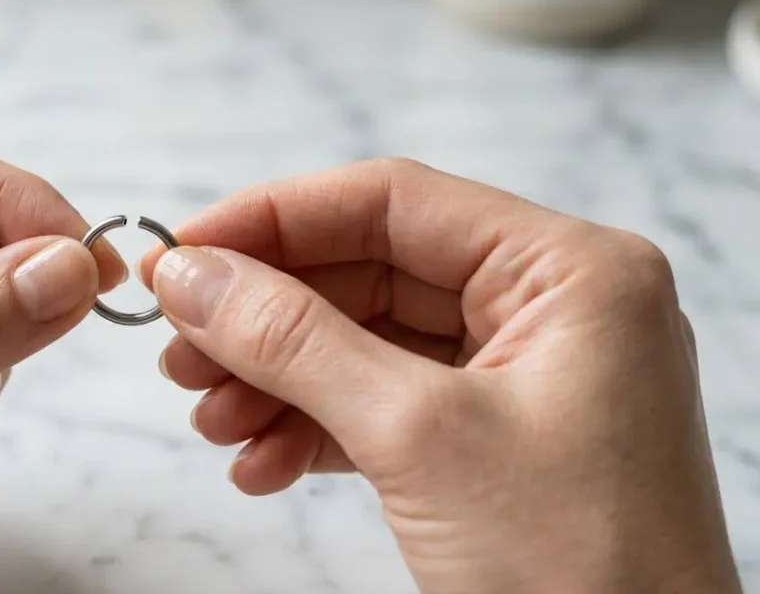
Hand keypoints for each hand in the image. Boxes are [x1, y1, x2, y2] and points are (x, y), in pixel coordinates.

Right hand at [141, 158, 741, 592]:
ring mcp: (528, 377)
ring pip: (367, 344)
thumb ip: (293, 341)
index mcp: (571, 271)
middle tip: (180, 349)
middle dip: (266, 318)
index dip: (274, 219)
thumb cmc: (579, 571)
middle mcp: (554, 308)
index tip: (183, 254)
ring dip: (278, 380)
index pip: (394, 202)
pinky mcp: (500, 440)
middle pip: (371, 272)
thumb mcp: (416, 438)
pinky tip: (260, 464)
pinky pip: (385, 406)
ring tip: (210, 420)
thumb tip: (191, 276)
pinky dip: (315, 430)